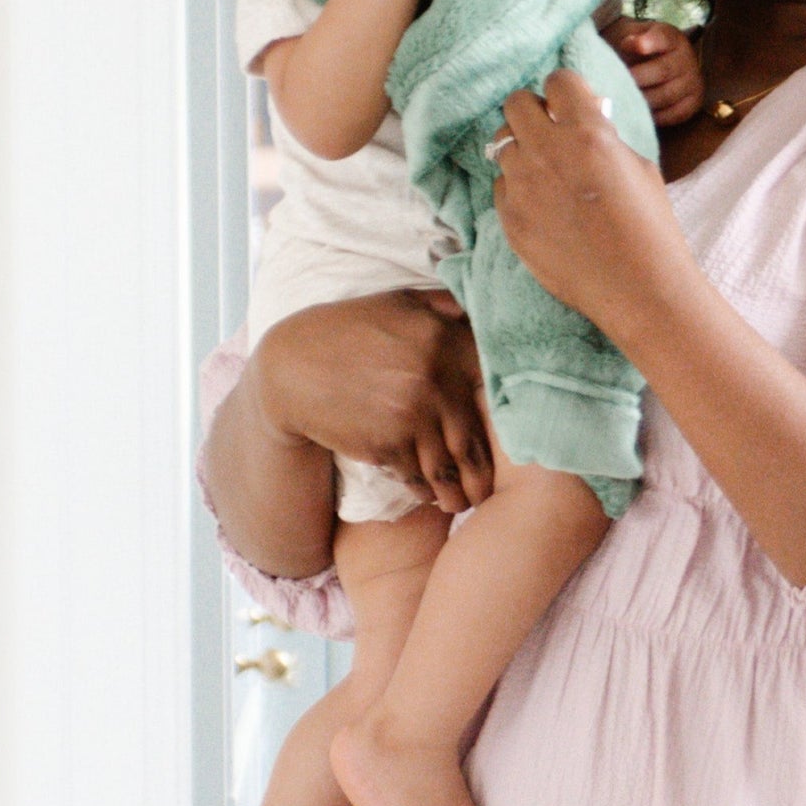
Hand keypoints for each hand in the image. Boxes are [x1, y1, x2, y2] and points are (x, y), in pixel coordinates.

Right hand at [248, 289, 492, 512]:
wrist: (289, 369)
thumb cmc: (347, 331)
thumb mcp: (399, 303)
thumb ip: (446, 308)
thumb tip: (487, 310)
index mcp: (443, 339)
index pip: (493, 384)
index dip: (507, 414)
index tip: (516, 437)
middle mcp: (432, 378)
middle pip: (472, 436)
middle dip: (483, 470)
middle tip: (489, 489)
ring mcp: (409, 414)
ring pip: (446, 464)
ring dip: (459, 491)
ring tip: (466, 503)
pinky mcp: (385, 444)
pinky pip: (417, 474)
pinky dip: (426, 490)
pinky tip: (433, 497)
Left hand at [492, 68, 696, 345]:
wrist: (638, 290)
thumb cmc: (650, 229)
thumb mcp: (640, 167)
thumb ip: (605, 136)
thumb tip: (585, 118)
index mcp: (587, 133)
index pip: (558, 80)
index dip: (567, 92)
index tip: (573, 106)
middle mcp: (547, 152)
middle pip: (516, 103)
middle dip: (534, 112)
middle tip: (551, 132)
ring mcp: (523, 187)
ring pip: (502, 144)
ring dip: (522, 150)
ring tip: (545, 173)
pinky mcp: (509, 219)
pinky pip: (502, 186)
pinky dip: (518, 188)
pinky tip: (544, 207)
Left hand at [602, 14, 704, 127]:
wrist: (664, 65)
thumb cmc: (642, 53)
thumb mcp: (635, 38)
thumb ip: (630, 41)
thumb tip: (627, 46)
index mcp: (672, 38)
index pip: (662, 38)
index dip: (648, 42)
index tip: (626, 44)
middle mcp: (687, 59)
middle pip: (661, 71)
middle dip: (635, 79)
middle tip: (615, 86)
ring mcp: (693, 82)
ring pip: (665, 96)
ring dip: (642, 100)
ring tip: (622, 101)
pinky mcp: (693, 103)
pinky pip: (673, 114)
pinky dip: (654, 116)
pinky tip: (639, 111)